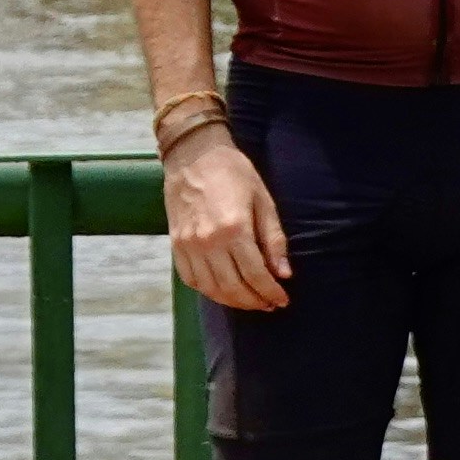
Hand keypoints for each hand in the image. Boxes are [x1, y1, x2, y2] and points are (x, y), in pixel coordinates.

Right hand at [165, 127, 289, 310]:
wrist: (193, 155)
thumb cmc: (234, 173)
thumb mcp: (263, 200)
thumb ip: (273, 239)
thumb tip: (283, 273)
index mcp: (234, 229)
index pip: (255, 274)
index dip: (270, 292)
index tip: (282, 300)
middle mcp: (208, 242)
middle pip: (233, 287)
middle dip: (254, 301)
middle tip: (269, 304)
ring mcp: (188, 246)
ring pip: (211, 288)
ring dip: (233, 301)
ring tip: (250, 301)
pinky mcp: (175, 246)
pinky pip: (191, 280)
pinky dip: (208, 291)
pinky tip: (223, 291)